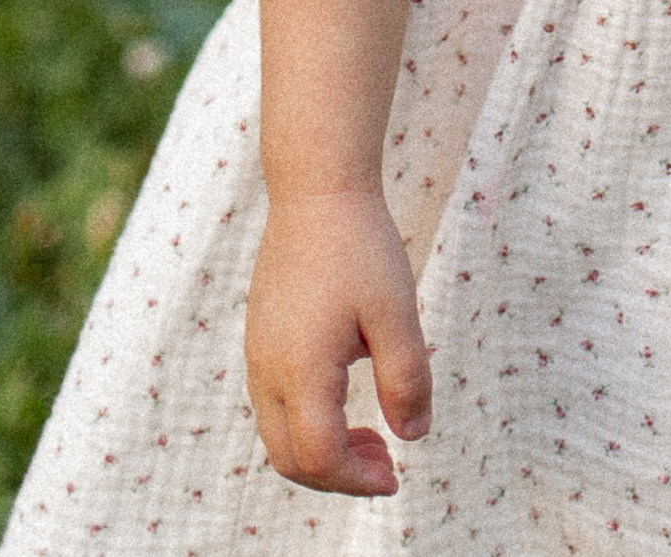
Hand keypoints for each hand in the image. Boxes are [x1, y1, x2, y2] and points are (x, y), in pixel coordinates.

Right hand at [246, 190, 430, 494]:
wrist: (316, 189)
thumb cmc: (361, 247)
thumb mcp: (396, 314)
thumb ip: (406, 380)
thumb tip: (412, 436)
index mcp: (300, 372)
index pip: (320, 458)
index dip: (358, 481)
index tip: (396, 475)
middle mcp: (267, 371)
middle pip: (290, 459)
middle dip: (339, 477)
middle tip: (387, 463)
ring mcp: (257, 355)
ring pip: (277, 435)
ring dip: (322, 451)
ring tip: (372, 437)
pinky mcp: (260, 339)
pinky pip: (274, 405)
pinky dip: (307, 423)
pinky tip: (347, 397)